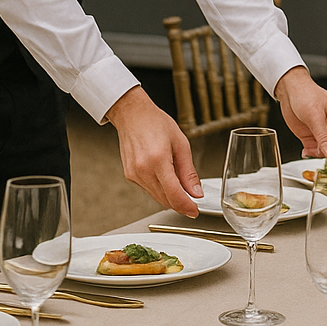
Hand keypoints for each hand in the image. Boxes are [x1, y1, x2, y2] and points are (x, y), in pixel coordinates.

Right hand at [105, 87, 201, 217]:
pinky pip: (149, 190)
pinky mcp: (129, 175)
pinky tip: (166, 179)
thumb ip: (189, 172)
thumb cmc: (156, 123)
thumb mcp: (181, 144)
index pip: (174, 194)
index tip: (195, 211)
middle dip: (181, 203)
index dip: (186, 206)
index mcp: (157, 160)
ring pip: (157, 197)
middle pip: (165, 199)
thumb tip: (196, 192)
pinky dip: (160, 190)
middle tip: (193, 201)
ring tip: (181, 184)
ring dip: (170, 197)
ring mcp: (134, 174)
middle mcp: (143, 170)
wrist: (133, 115)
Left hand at [276, 66, 326, 159]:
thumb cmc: (306, 94)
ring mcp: (326, 134)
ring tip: (311, 148)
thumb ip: (325, 138)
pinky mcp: (314, 138)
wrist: (289, 91)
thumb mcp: (316, 117)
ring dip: (320, 154)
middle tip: (321, 152)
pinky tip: (306, 149)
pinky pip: (317, 152)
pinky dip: (311, 154)